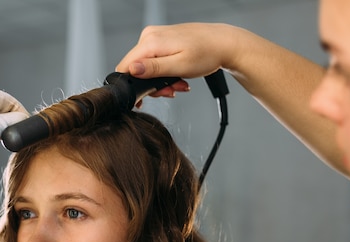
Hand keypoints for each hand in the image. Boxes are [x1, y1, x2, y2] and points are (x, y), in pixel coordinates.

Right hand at [116, 23, 240, 97]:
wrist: (224, 43)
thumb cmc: (207, 53)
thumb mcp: (179, 66)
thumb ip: (153, 69)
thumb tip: (132, 69)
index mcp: (151, 41)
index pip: (125, 66)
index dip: (132, 86)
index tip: (146, 97)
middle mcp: (149, 36)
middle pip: (136, 69)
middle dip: (152, 85)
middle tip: (171, 91)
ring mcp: (155, 37)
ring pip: (145, 67)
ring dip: (160, 81)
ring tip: (179, 84)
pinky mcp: (161, 40)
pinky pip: (154, 61)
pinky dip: (164, 72)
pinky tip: (178, 76)